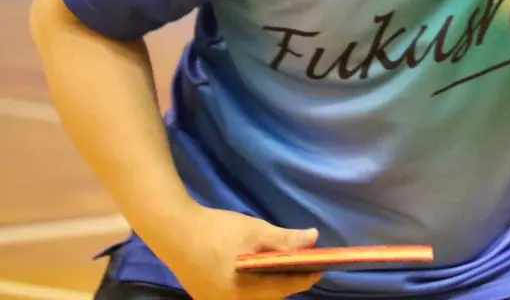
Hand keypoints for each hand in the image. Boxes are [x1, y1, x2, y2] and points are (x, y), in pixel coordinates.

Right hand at [150, 206, 322, 299]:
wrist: (172, 230)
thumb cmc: (215, 231)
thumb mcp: (254, 231)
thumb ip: (285, 239)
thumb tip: (314, 239)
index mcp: (242, 294)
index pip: (283, 289)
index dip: (305, 277)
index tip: (322, 266)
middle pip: (270, 296)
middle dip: (290, 281)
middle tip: (307, 264)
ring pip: (256, 296)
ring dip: (273, 282)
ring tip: (289, 265)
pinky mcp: (208, 295)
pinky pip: (241, 293)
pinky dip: (256, 283)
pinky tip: (264, 268)